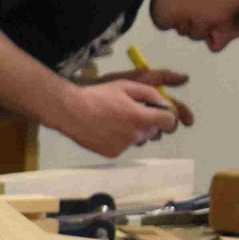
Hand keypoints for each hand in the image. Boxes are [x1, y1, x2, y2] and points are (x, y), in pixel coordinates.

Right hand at [54, 80, 180, 157]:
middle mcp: (134, 135)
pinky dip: (119, 139)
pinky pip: (124, 146)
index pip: (169, 122)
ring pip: (138, 139)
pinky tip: (106, 129)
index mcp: (140, 117)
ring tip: (115, 120)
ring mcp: (124, 146)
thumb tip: (166, 104)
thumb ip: (151, 94)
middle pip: (153, 131)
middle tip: (130, 113)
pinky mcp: (113, 153)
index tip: (160, 113)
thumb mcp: (126, 86)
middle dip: (147, 123)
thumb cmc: (98, 95)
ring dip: (133, 131)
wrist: (70, 111)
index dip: (167, 116)